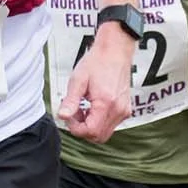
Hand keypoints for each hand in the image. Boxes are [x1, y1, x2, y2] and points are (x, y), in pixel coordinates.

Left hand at [62, 22, 138, 139]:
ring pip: (105, 133)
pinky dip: (99, 121)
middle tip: (75, 113)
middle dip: (83, 129)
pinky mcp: (126, 109)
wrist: (115, 50)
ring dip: (91, 126)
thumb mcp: (78, 80)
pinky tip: (92, 107)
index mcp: (106, 103)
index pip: (90, 131)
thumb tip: (62, 116)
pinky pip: (111, 125)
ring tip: (83, 107)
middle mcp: (118, 110)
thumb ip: (70, 100)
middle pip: (98, 137)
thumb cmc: (97, 62)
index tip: (69, 115)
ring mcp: (124, 111)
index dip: (75, 128)